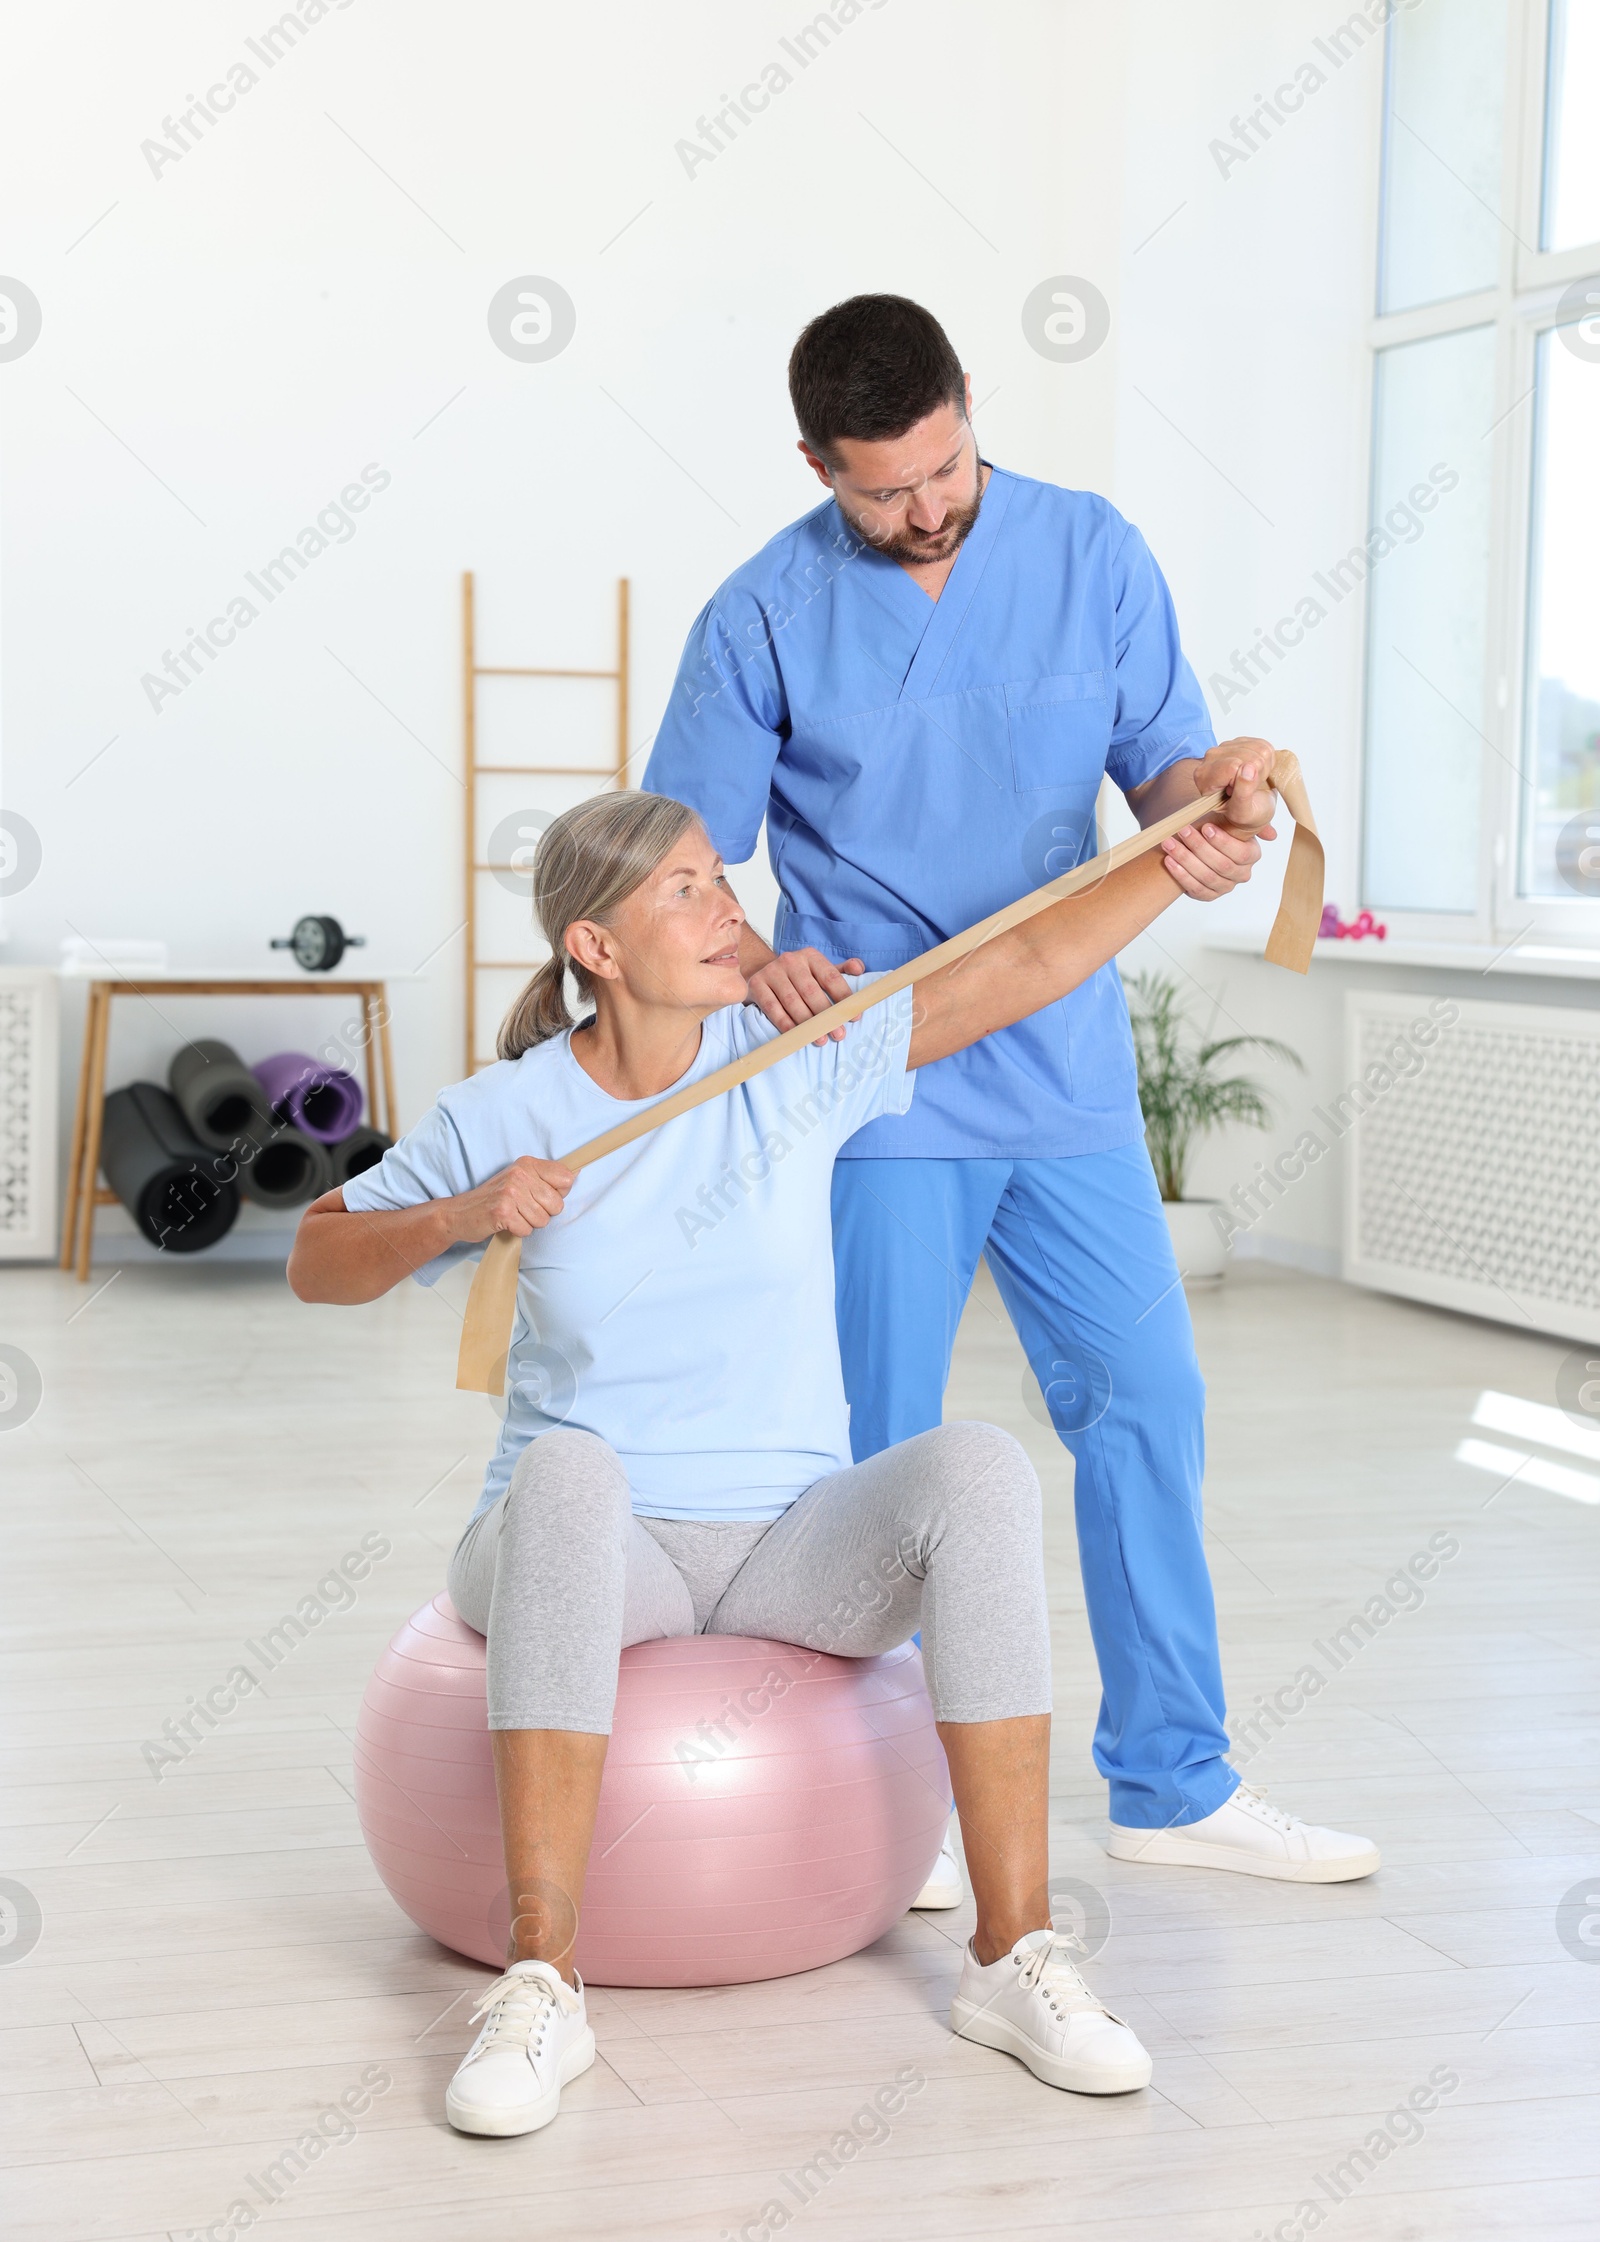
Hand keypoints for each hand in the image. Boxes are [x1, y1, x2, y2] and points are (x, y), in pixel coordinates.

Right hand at [449, 1157, 573, 1243]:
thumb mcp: (520, 1179)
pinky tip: (505, 1222)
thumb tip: (576, 1174)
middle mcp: (519, 1174)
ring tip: (513, 1215)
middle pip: (557, 1204)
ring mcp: (510, 1192)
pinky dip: (517, 1231)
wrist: (460, 1213)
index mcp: (527, 1164)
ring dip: (529, 1223)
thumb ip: (546, 1177)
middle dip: (543, 1213)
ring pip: (543, 1220)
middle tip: (523, 1208)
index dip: (558, 1194)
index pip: (566, 1179)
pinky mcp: (502, 1211)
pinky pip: (527, 1230)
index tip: (540, 1195)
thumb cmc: (494, 1198)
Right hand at [745, 946, 865, 1043]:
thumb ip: (839, 971)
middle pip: (811, 991)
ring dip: (807, 1023)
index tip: (854, 1016)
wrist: (760, 971)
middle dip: (826, 1015)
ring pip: (792, 1001)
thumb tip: (859, 968)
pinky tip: (796, 1035)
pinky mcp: (757, 985)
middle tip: (838, 1033)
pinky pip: (773, 1008)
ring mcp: (772, 972)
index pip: (830, 976)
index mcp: (810, 956)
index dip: (843, 997)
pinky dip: (785, 1024)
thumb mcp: (818, 970)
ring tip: (820, 1039)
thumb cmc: (797, 977)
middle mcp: (791, 961)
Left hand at [1159, 740, 1278, 900]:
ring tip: (1169, 843)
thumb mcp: (1223, 812)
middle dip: (1199, 847)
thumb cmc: (1208, 821)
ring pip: (1207, 877)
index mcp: (1250, 852)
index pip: (1241, 853)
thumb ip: (1241, 809)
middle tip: (1183, 831)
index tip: (1206, 826)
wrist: (1187, 833)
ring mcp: (1224, 886)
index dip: (1223, 842)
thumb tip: (1261, 808)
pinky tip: (1168, 860)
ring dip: (1185, 859)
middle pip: (1223, 866)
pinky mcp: (1207, 894)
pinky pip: (1195, 889)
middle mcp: (1241, 872)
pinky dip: (1180, 874)